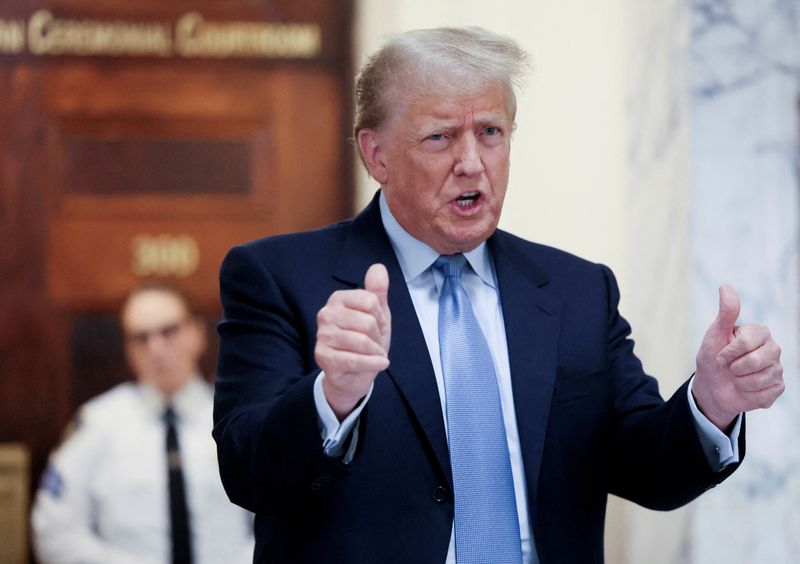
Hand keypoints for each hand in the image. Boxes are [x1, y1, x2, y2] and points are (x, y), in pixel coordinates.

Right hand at [315, 263, 390, 419]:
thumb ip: (378, 291)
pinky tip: (380, 364)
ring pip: (362, 342)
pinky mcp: (322, 356)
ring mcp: (322, 335)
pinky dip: (372, 364)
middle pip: (368, 322)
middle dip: (378, 337)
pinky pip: (355, 360)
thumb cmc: (366, 341)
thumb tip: (378, 267)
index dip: (381, 318)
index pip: (371, 301)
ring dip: (375, 352)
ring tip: (373, 354)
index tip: (378, 326)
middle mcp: (326, 314)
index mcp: (338, 299)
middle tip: (374, 343)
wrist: (354, 373)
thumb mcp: (377, 314)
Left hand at [693, 284, 783, 429]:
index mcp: (760, 332)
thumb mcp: (715, 334)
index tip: (720, 355)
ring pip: (760, 379)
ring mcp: (777, 369)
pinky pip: (764, 394)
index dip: (728, 352)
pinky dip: (748, 394)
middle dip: (734, 368)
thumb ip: (726, 312)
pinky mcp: (778, 388)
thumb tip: (725, 286)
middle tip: (730, 367)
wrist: (712, 386)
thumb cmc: (713, 356)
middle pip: (755, 361)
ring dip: (740, 382)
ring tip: (737, 378)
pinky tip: (745, 389)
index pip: (747, 342)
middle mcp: (773, 348)